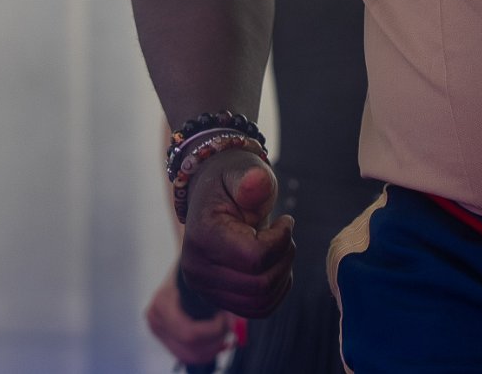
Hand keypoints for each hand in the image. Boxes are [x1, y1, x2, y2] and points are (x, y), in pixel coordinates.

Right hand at [144, 266, 233, 366]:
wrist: (181, 261)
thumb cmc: (197, 265)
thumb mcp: (208, 274)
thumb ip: (221, 298)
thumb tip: (236, 321)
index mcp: (163, 303)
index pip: (190, 334)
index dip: (215, 330)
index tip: (226, 316)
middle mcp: (155, 318)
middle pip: (190, 350)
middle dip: (215, 341)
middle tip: (228, 324)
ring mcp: (156, 328)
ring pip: (189, 355)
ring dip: (211, 346)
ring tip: (222, 328)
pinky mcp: (162, 335)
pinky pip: (185, 353)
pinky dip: (204, 349)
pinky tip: (215, 336)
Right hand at [177, 147, 297, 319]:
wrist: (213, 197)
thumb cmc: (232, 182)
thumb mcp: (242, 171)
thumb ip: (251, 177)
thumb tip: (256, 180)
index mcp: (203, 236)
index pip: (255, 257)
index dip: (281, 240)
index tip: (286, 220)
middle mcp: (196, 269)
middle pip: (260, 285)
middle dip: (285, 258)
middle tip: (285, 235)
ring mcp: (204, 288)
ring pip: (260, 303)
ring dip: (282, 276)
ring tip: (280, 248)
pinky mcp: (216, 299)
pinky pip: (257, 310)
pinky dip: (276, 292)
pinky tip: (276, 265)